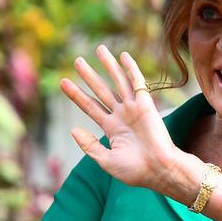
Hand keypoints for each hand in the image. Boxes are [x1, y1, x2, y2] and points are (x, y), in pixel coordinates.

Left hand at [60, 45, 182, 194]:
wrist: (159, 170)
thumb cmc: (135, 171)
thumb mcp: (106, 160)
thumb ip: (89, 145)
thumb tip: (73, 129)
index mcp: (112, 129)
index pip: (90, 107)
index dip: (76, 95)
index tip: (63, 82)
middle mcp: (122, 115)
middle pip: (101, 90)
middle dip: (89, 75)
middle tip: (77, 60)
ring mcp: (134, 109)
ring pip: (118, 82)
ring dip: (108, 66)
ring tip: (98, 50)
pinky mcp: (146, 105)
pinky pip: (137, 83)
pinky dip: (131, 69)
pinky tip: (123, 56)